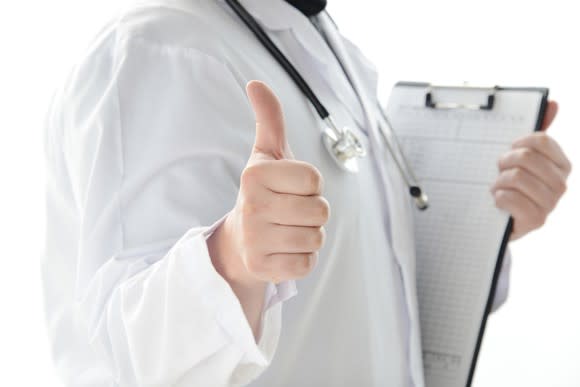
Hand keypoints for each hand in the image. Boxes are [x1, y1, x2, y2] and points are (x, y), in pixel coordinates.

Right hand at [210, 81, 329, 286]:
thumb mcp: (266, 155)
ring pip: (316, 238)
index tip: (292, 188)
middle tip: (290, 212)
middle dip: (313, 212)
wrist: (239, 241)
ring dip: (309, 235)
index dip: (311, 185)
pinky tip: (283, 250)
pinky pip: (307, 264)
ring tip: (287, 230)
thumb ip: (269, 119)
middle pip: (320, 211)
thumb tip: (255, 83)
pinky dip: (302, 258)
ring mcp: (255, 240)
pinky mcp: (262, 268)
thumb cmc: (263, 193)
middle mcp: (251, 207)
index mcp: (255, 175)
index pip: (314, 180)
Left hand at [492, 101, 571, 239]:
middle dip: (504, 162)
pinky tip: (499, 201)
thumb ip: (537, 133)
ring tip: (498, 188)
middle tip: (500, 172)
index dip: (518, 143)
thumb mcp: (521, 157)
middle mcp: (561, 184)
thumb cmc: (511, 184)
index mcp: (561, 164)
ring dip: (498, 182)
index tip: (510, 151)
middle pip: (526, 157)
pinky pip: (510, 198)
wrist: (500, 219)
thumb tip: (554, 103)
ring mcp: (551, 204)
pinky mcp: (536, 220)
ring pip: (516, 177)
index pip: (542, 140)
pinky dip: (498, 198)